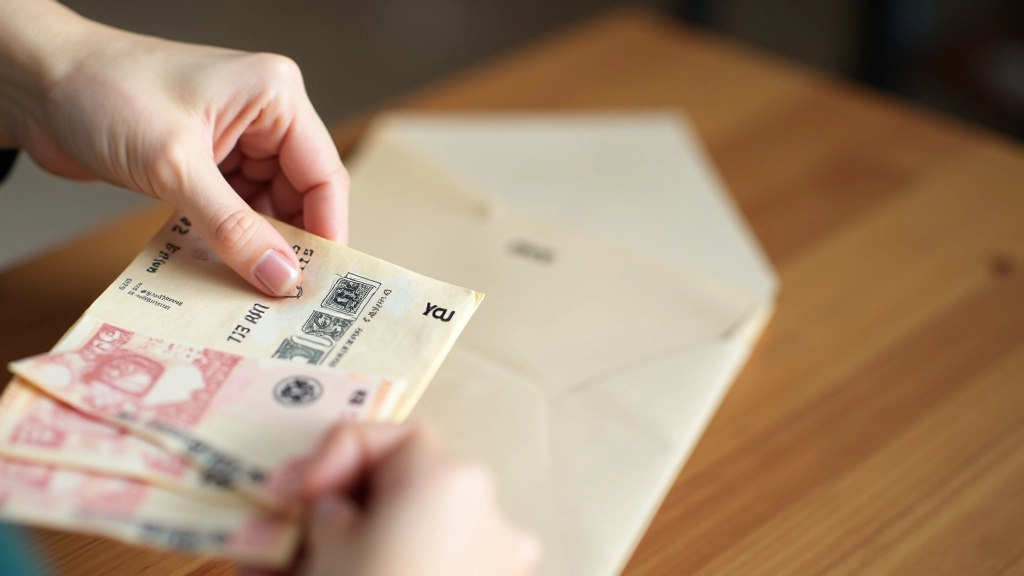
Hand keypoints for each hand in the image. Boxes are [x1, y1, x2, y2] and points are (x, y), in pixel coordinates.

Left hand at [0, 1, 346, 295]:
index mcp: (274, 96)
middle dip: (289, 243)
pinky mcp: (204, 159)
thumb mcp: (176, 166)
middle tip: (285, 294)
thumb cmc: (103, 91)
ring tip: (250, 286)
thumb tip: (280, 276)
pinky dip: (227, 237)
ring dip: (256, 245)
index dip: (326, 230)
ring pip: (265, 207)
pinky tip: (221, 265)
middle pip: (298, 195)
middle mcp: (261, 115)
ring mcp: (232, 138)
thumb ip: (233, 227)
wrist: (34, 82)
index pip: (323, 174)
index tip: (322, 280)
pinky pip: (232, 209)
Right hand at [292, 424, 539, 575]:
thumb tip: (332, 516)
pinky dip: (377, 572)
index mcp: (451, 483)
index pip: (390, 439)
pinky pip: (424, 572)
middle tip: (277, 530)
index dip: (334, 456)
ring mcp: (494, 568)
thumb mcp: (324, 551)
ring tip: (276, 568)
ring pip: (407, 541)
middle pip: (400, 493)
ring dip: (342, 550)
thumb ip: (324, 515)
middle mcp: (487, 518)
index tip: (292, 494)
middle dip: (332, 512)